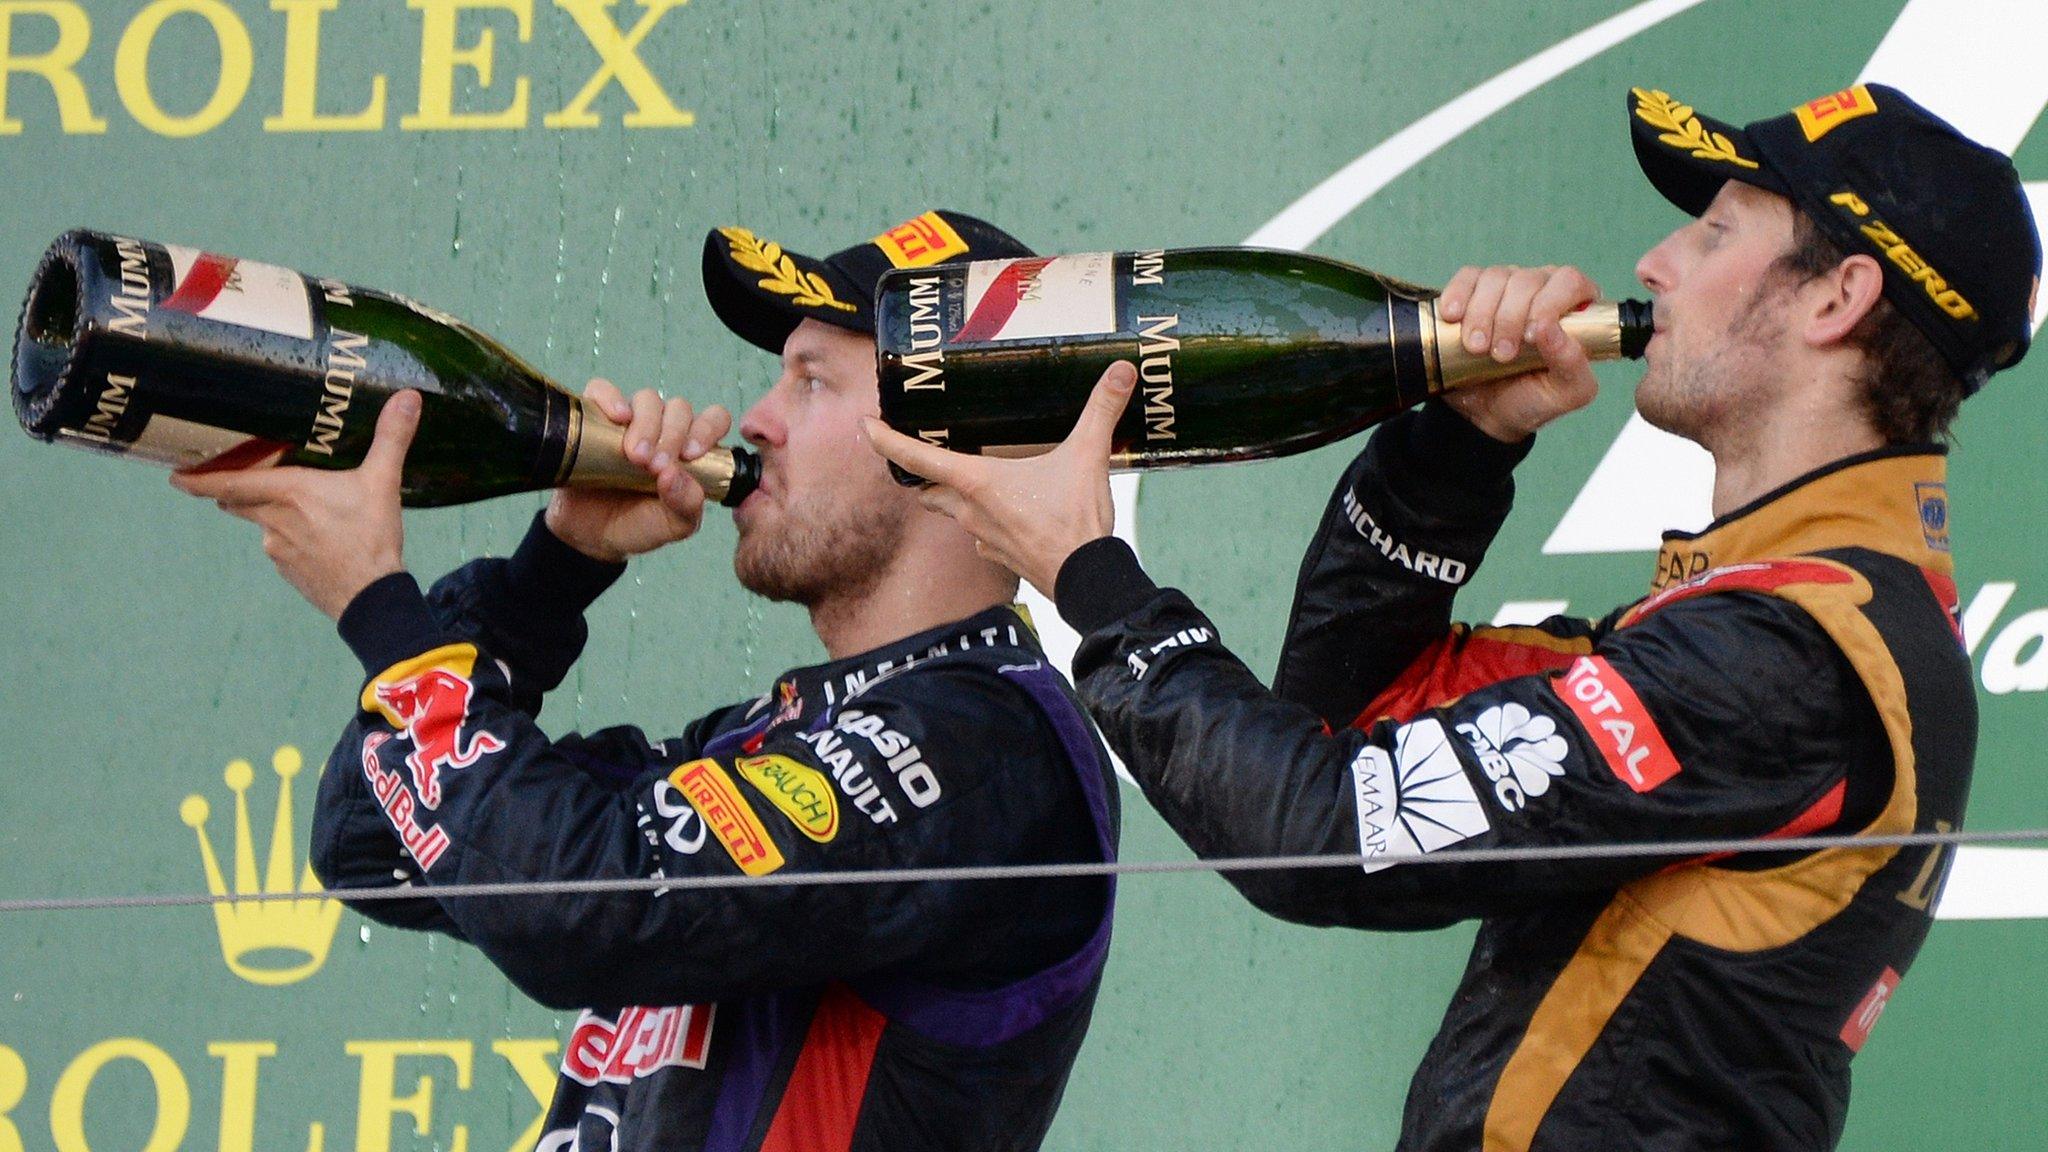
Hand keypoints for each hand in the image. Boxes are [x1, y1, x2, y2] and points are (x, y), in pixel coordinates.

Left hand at [171, 390, 419, 619]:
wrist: (373, 599)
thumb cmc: (372, 539)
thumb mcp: (383, 482)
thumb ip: (391, 438)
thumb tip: (409, 397)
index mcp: (288, 492)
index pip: (226, 482)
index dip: (197, 478)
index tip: (174, 474)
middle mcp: (273, 520)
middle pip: (238, 501)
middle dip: (232, 489)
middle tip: (234, 476)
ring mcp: (277, 550)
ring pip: (263, 524)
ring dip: (270, 514)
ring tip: (298, 508)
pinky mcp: (289, 571)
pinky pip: (281, 548)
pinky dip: (291, 539)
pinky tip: (319, 539)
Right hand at [545, 379, 732, 563]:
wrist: (590, 535)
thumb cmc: (638, 526)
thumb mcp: (671, 526)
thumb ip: (685, 506)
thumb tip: (675, 475)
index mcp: (690, 449)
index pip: (713, 419)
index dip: (708, 429)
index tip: (691, 454)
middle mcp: (663, 429)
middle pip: (679, 409)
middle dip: (672, 435)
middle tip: (655, 467)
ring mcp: (629, 421)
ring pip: (647, 399)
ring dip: (646, 424)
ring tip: (635, 456)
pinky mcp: (595, 417)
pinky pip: (602, 390)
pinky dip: (610, 399)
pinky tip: (617, 418)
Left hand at [863, 362, 1135, 596]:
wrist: (1087, 580)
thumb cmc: (1075, 522)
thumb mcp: (1089, 456)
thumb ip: (1102, 409)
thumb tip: (1121, 370)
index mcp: (978, 482)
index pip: (916, 459)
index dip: (886, 440)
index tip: (866, 426)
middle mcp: (971, 511)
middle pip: (930, 489)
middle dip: (922, 472)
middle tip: (922, 451)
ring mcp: (984, 538)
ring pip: (953, 513)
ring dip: (953, 496)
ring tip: (969, 477)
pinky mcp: (1001, 556)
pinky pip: (982, 537)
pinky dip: (985, 522)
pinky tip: (1006, 513)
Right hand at [1435, 264, 1601, 441]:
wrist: (1485, 413)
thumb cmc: (1532, 400)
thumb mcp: (1565, 394)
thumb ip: (1573, 365)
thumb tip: (1551, 328)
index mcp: (1575, 309)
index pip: (1569, 282)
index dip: (1548, 305)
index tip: (1530, 337)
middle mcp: (1544, 290)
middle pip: (1527, 280)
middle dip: (1510, 319)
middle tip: (1500, 355)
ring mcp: (1508, 287)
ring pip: (1495, 278)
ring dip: (1481, 314)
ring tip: (1476, 347)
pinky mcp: (1474, 292)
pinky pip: (1467, 278)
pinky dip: (1458, 295)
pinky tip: (1452, 316)